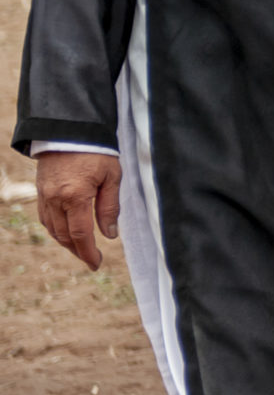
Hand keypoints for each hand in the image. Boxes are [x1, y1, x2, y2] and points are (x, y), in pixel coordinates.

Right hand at [36, 152, 119, 270]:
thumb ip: (110, 207)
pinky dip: (55, 230)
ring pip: (53, 229)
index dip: (88, 252)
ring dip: (66, 243)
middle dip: (78, 251)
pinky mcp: (40, 192)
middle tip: (91, 261)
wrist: (69, 131)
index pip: (80, 234)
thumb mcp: (112, 176)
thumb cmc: (96, 151)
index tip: (96, 264)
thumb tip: (110, 235)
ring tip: (81, 250)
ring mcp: (44, 197)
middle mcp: (55, 200)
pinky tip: (65, 233)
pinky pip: (46, 218)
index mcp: (75, 196)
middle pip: (64, 236)